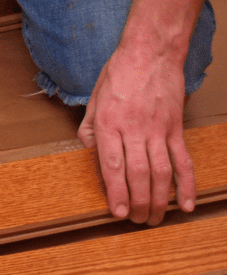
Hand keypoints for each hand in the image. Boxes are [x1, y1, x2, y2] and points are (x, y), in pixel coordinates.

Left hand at [78, 45, 194, 225]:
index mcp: (108, 124)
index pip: (112, 165)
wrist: (150, 52)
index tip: (118, 212)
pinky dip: (186, 183)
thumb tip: (87, 150)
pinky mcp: (176, 128)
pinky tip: (186, 203)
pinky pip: (183, 160)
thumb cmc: (119, 74)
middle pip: (138, 174)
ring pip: (161, 172)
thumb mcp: (92, 99)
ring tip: (155, 219)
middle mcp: (134, 130)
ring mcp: (158, 130)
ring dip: (159, 199)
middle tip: (137, 222)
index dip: (116, 192)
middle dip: (138, 202)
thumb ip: (89, 127)